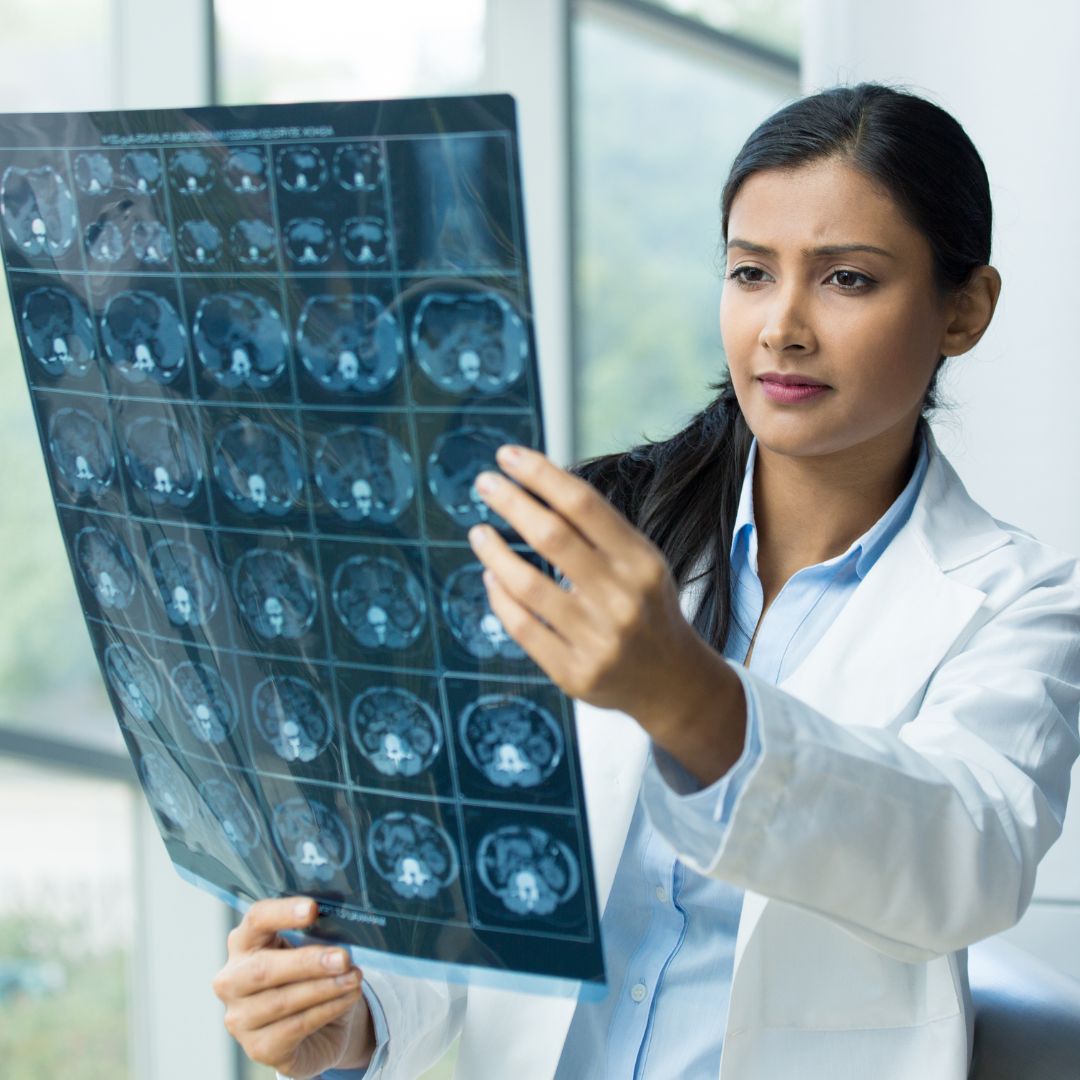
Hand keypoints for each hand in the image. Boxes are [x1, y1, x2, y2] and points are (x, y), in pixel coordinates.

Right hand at [212, 897, 375, 1078]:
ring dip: (325, 988)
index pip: (256, 919)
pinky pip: (295, 1027)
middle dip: (308, 962)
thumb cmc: (311, 976)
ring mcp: (240, 1018)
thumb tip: (346, 921)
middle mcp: (232, 980)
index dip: (283, 912)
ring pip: (281, 1001)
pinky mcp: (258, 1048)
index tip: (313, 908)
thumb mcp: (313, 948)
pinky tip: (348, 997)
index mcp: (244, 943)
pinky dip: (327, 1010)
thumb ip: (320, 934)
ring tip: (354, 978)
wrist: (318, 1028)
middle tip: (344, 957)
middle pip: (263, 968)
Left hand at [468, 444, 743, 775]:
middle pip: (551, 536)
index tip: (509, 456)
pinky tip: (492, 576)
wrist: (670, 682)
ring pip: (526, 584)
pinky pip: (521, 626)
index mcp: (641, 562)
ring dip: (493, 551)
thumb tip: (534, 485)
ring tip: (479, 532)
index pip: (583, 504)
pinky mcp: (573, 672)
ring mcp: (596, 639)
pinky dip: (499, 596)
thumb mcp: (640, 562)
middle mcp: (621, 598)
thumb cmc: (646, 608)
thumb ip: (596, 531)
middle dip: (511, 502)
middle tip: (484, 483)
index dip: (541, 474)